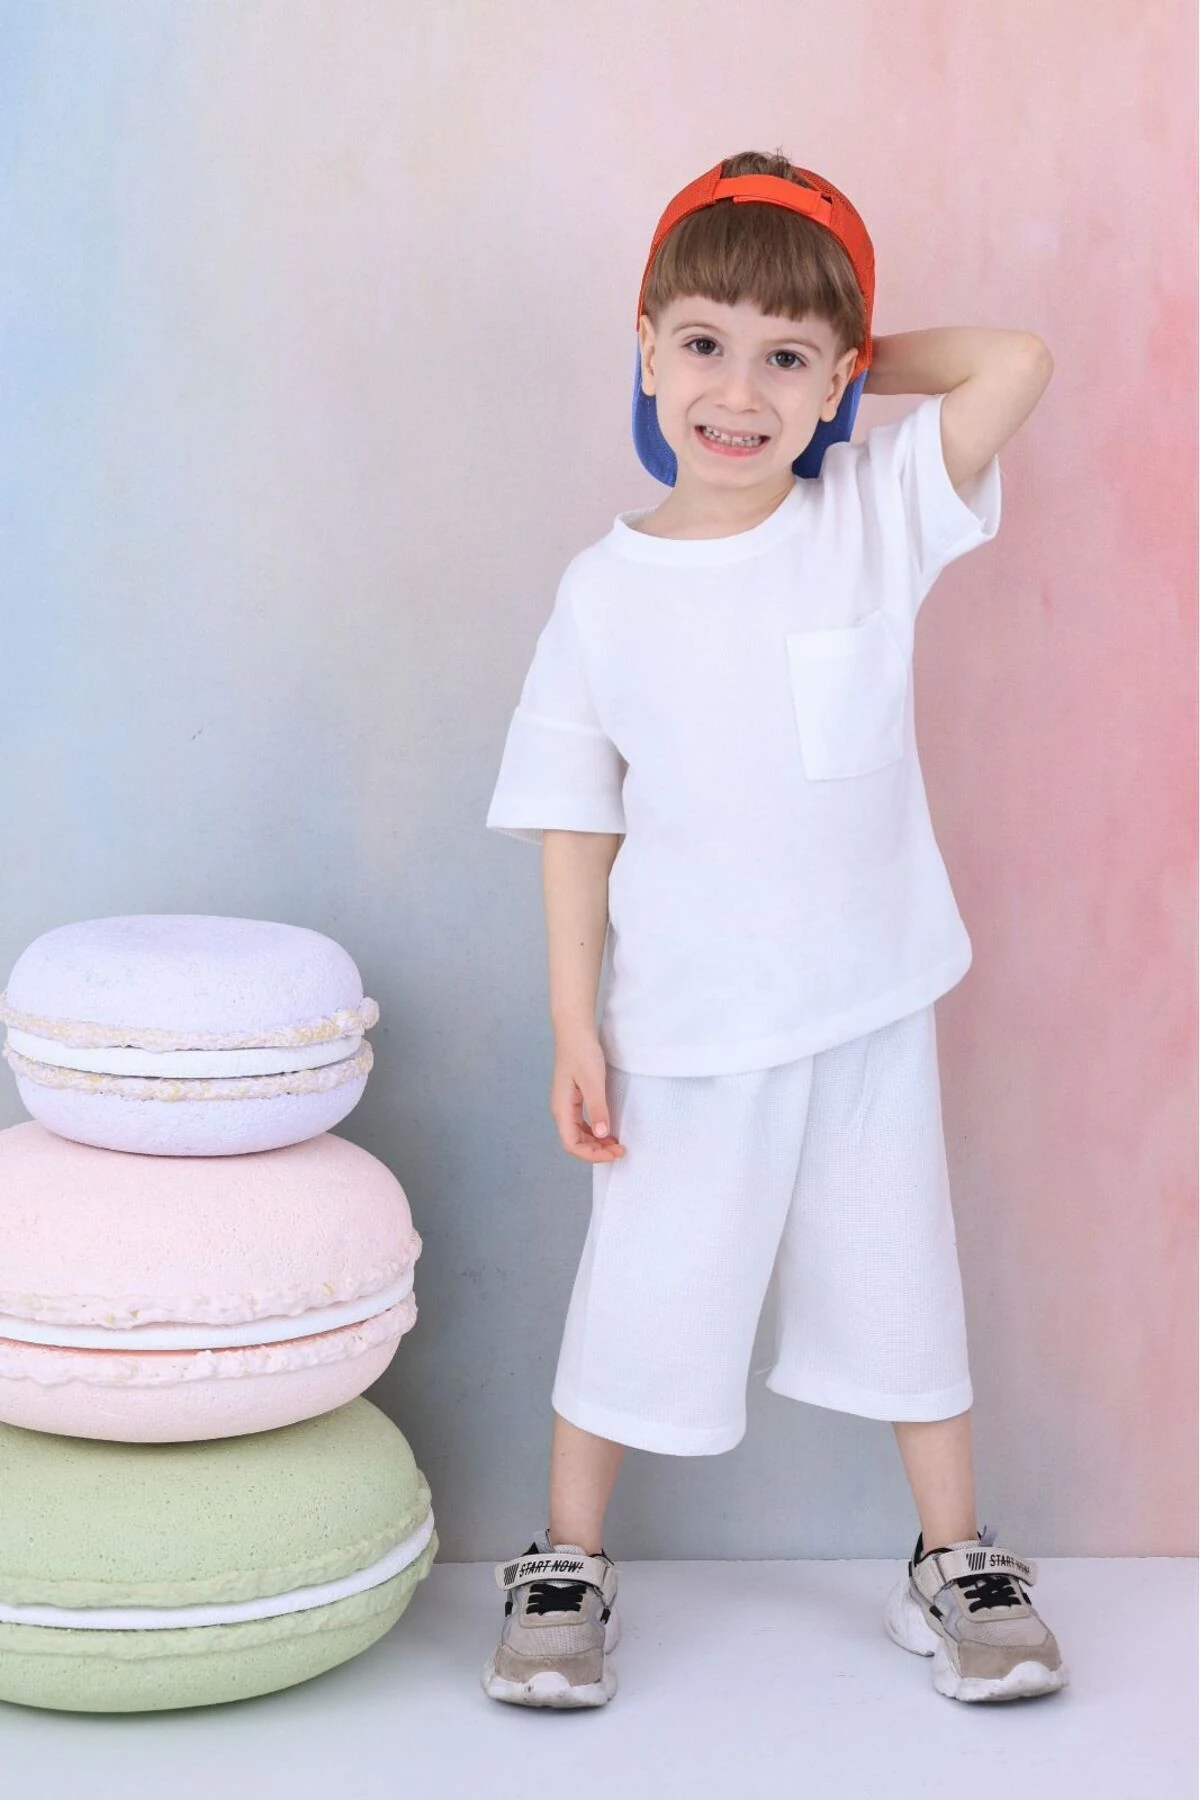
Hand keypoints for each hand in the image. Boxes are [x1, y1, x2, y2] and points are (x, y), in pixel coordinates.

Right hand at [549, 1028, 626, 1162]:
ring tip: (615, 1143)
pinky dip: (594, 1130)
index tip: (614, 1152)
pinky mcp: (573, 1097)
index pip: (572, 1145)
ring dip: (595, 1142)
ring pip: (578, 1133)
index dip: (592, 1154)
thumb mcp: (593, 1082)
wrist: (574, 1029)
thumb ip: (597, 1109)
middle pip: (574, 1142)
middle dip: (596, 1151)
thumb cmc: (582, 1052)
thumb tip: (601, 1135)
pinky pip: (581, 1122)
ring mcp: (566, 1104)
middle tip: (619, 1150)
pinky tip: (607, 1129)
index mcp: (561, 1109)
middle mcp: (560, 1110)